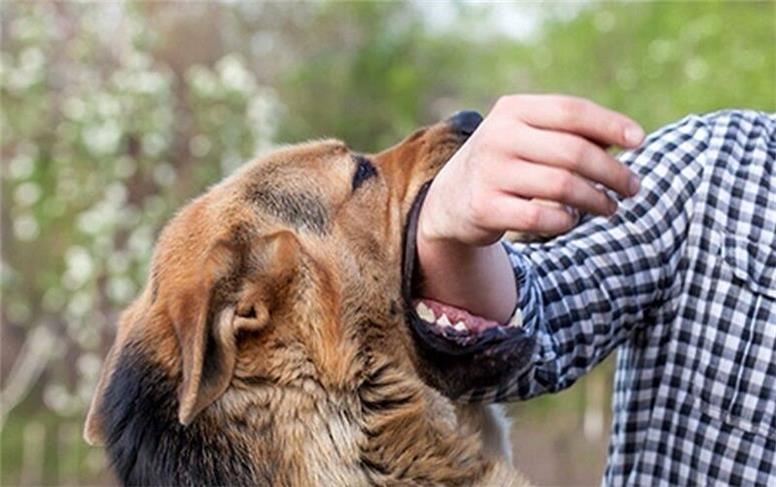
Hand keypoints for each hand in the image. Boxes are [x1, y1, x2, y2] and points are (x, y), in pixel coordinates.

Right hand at [420, 94, 643, 245]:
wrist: (451, 198)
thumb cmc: (507, 162)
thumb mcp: (529, 136)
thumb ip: (571, 132)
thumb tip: (629, 138)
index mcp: (512, 110)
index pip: (571, 111)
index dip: (611, 124)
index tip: (640, 142)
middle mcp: (498, 137)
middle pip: (573, 153)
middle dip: (612, 172)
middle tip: (633, 187)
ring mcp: (489, 173)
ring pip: (563, 187)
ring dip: (597, 200)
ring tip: (610, 207)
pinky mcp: (485, 207)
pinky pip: (542, 218)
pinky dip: (566, 221)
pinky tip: (571, 220)